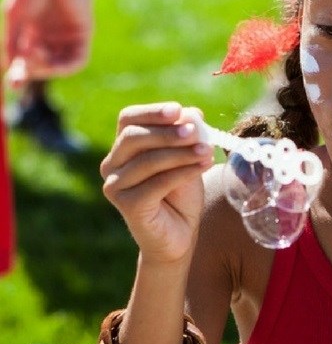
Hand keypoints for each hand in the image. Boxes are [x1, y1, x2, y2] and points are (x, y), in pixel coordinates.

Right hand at [2, 0, 91, 86]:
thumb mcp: (16, 18)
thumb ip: (14, 44)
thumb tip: (11, 71)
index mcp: (33, 32)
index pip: (27, 62)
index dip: (20, 75)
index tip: (13, 87)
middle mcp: (52, 37)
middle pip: (43, 67)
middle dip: (31, 71)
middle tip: (21, 67)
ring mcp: (68, 36)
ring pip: (59, 66)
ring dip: (45, 68)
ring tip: (32, 53)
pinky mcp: (84, 34)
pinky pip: (77, 61)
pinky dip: (63, 66)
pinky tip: (49, 60)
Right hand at [100, 103, 214, 264]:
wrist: (180, 233)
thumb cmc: (182, 192)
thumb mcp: (188, 157)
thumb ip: (188, 136)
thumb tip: (192, 113)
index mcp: (124, 147)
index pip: (128, 119)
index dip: (152, 112)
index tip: (178, 110)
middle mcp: (112, 164)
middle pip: (133, 137)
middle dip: (168, 133)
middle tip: (196, 132)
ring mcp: (115, 186)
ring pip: (147, 160)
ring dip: (181, 153)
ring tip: (207, 151)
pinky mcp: (126, 205)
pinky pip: (156, 183)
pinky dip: (183, 172)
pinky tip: (203, 166)